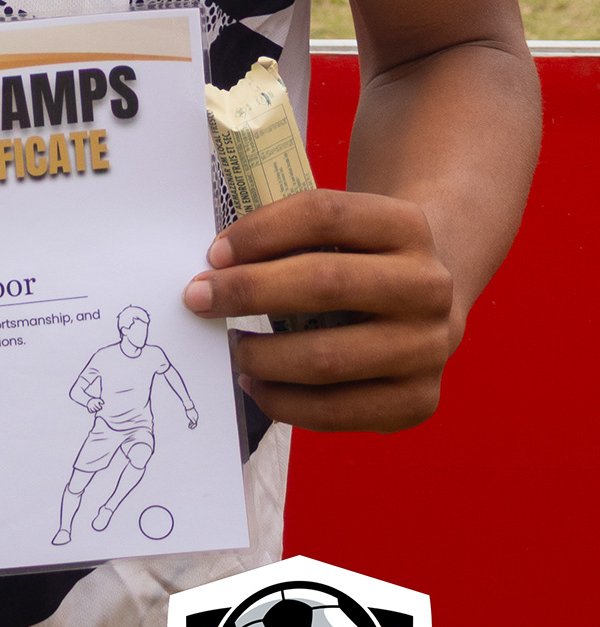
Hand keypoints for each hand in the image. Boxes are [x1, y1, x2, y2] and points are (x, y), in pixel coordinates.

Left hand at [182, 191, 455, 431]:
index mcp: (407, 225)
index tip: (213, 253)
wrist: (426, 302)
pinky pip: (338, 411)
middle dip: (249, 292)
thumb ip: (289, 237)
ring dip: (263, 356)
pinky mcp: (419, 401)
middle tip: (197, 298)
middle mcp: (428, 286)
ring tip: (232, 348)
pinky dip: (285, 401)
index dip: (261, 231)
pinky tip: (257, 385)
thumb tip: (212, 272)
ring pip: (329, 357)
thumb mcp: (343, 230)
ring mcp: (429, 348)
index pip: (324, 215)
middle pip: (326, 283)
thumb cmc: (358, 259)